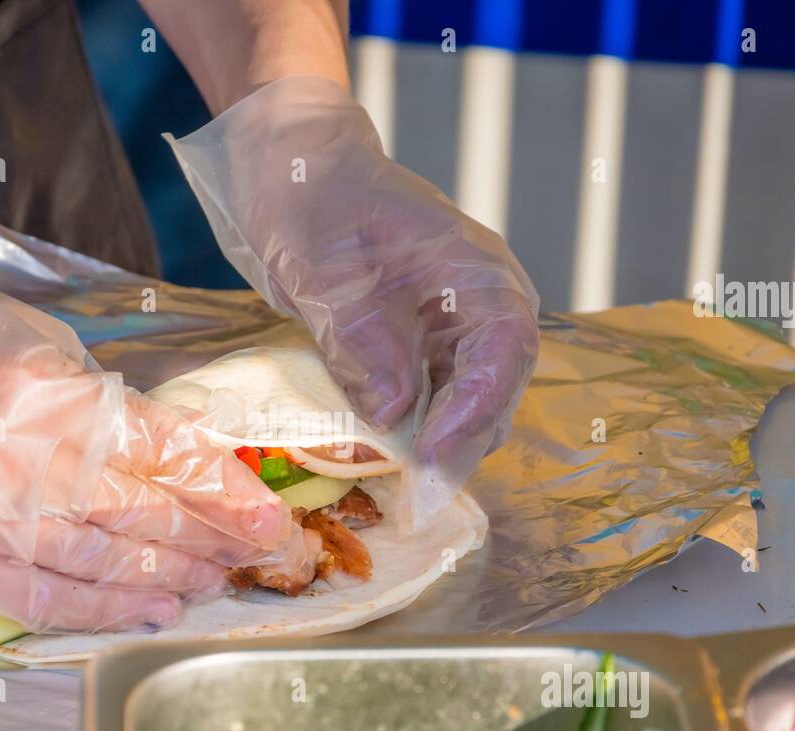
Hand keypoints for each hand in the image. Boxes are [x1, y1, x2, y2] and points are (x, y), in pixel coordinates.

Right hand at [0, 188, 291, 631]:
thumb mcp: (32, 337)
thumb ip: (98, 401)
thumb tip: (167, 455)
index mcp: (45, 392)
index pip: (165, 454)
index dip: (227, 492)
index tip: (269, 517)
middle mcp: (14, 462)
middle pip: (142, 515)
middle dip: (212, 540)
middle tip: (257, 555)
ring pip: (99, 564)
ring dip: (168, 578)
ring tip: (212, 584)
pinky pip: (34, 599)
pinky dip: (98, 613)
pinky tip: (148, 612)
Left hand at [167, 75, 539, 525]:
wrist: (291, 170)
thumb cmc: (311, 195)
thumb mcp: (325, 264)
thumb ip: (363, 336)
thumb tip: (396, 412)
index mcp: (474, 269)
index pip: (504, 349)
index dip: (476, 409)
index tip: (432, 456)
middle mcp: (477, 305)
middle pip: (494, 389)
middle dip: (459, 445)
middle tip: (417, 496)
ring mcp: (450, 331)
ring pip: (465, 407)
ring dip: (437, 449)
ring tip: (402, 492)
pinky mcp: (419, 351)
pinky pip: (429, 404)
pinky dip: (410, 436)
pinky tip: (382, 464)